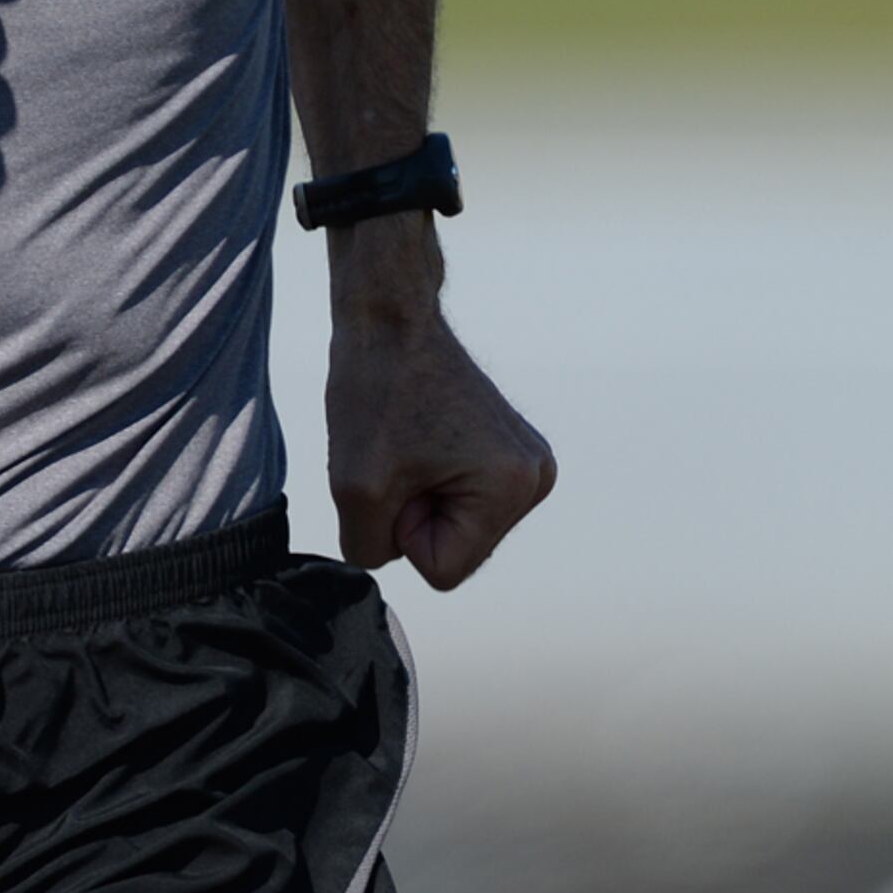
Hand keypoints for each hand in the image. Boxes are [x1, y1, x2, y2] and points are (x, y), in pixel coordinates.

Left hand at [325, 230, 555, 587]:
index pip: (443, 572)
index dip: (403, 531)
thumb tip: (394, 556)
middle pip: (457, 552)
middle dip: (417, 515)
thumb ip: (371, 551)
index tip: (399, 471)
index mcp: (514, 486)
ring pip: (457, 529)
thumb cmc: (375, 393)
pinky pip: (461, 502)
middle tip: (403, 455)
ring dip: (422, 498)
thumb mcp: (354, 491)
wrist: (391, 320)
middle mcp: (538, 478)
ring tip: (413, 445)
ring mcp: (531, 463)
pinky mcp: (513, 451)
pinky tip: (425, 439)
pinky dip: (432, 480)